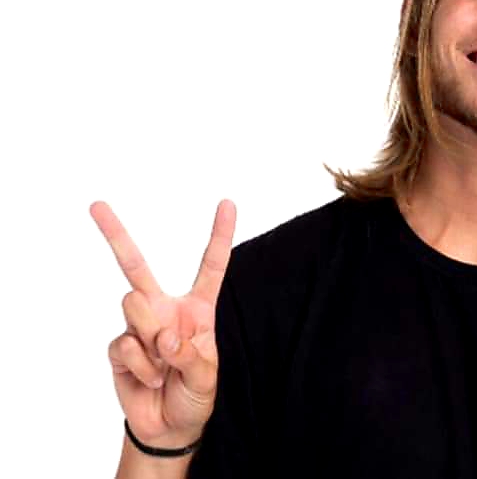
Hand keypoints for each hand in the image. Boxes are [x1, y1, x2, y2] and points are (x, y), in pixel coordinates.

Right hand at [94, 199, 235, 449]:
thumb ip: (190, 355)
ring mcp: (138, 326)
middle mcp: (165, 309)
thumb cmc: (196, 395)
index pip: (210, 266)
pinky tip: (151, 378)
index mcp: (197, 308)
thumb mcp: (208, 377)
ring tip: (165, 364)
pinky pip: (126, 344)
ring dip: (152, 337)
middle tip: (96, 204)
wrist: (170, 427)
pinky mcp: (119, 347)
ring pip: (134, 304)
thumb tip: (164, 336)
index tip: (228, 202)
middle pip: (136, 266)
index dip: (220, 234)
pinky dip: (143, 366)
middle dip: (114, 234)